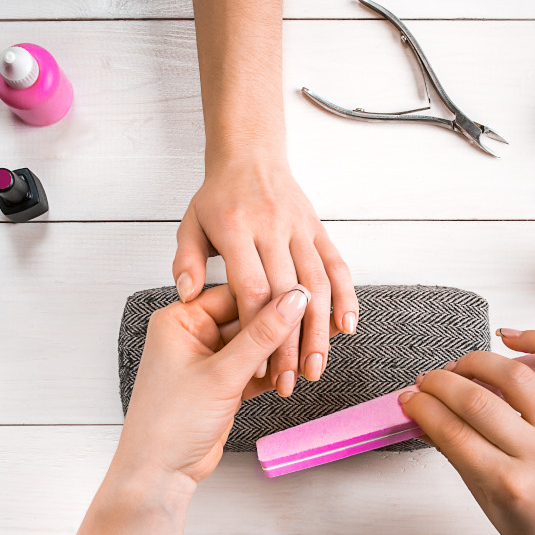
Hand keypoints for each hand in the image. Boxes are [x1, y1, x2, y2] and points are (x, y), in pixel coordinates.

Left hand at [112, 285, 310, 489]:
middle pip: (248, 318)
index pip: (234, 292)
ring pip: (255, 346)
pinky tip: (295, 373)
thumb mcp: (221, 374)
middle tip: (312, 330)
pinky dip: (274, 373)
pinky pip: (255, 368)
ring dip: (280, 354)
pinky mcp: (222, 383)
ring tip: (308, 357)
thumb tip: (294, 300)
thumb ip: (261, 336)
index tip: (303, 299)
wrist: (160, 474)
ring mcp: (208, 360)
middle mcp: (192, 335)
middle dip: (279, 330)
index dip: (269, 296)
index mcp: (179, 319)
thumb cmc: (169, 424)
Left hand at [172, 158, 355, 398]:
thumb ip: (186, 261)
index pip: (252, 289)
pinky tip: (348, 327)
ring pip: (316, 284)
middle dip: (291, 343)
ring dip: (321, 330)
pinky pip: (337, 264)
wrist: (249, 153)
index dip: (259, 331)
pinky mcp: (318, 228)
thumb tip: (187, 294)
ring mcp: (299, 228)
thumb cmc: (216, 197)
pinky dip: (346, 296)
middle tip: (292, 381)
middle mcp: (271, 227)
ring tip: (318, 367)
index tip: (260, 367)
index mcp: (235, 229)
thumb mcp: (190, 225)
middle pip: (286, 295)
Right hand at [399, 329, 534, 534]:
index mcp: (509, 484)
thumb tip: (429, 420)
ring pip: (516, 375)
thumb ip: (459, 457)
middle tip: (425, 382)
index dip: (422, 410)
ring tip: (458, 367)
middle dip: (440, 384)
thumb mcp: (485, 503)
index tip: (408, 400)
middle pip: (477, 401)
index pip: (452, 433)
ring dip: (478, 362)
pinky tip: (509, 338)